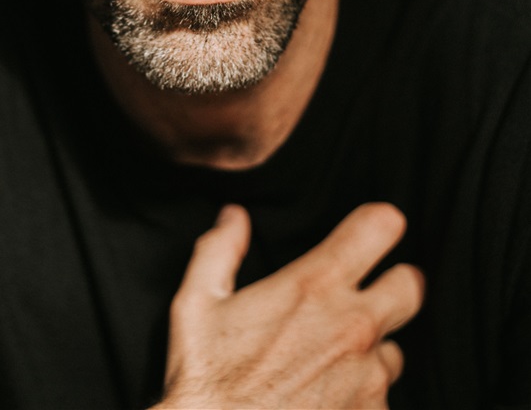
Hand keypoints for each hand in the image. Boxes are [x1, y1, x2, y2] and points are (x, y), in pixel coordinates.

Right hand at [157, 202, 424, 408]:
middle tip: (369, 294)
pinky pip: (380, 401)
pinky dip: (359, 399)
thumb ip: (219, 249)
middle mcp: (353, 327)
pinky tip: (323, 401)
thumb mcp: (196, 303)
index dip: (380, 223)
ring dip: (371, 353)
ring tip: (327, 363)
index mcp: (314, 286)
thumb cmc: (207, 381)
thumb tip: (234, 216)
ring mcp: (368, 379)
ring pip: (394, 351)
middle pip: (411, 286)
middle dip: (396, 285)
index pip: (381, 226)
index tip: (371, 232)